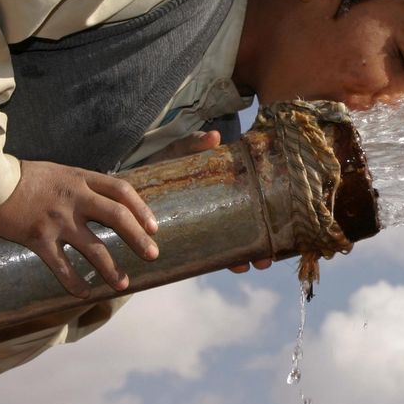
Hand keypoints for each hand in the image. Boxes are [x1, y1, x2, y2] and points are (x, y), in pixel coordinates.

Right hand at [0, 160, 159, 297]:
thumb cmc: (19, 176)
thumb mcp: (57, 171)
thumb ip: (79, 185)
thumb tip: (101, 200)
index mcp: (80, 179)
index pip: (121, 191)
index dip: (141, 209)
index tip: (153, 226)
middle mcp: (74, 198)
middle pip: (117, 217)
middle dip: (138, 238)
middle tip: (153, 254)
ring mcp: (57, 219)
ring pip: (94, 247)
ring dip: (111, 268)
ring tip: (123, 283)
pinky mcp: (37, 237)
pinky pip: (61, 266)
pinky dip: (74, 282)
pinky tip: (84, 293)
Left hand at [148, 130, 271, 273]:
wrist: (125, 189)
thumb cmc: (158, 168)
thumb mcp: (176, 154)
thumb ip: (192, 145)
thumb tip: (215, 137)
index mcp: (224, 190)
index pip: (252, 205)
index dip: (267, 219)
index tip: (277, 231)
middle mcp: (220, 210)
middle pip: (248, 230)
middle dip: (261, 247)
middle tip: (266, 260)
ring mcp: (204, 227)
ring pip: (232, 246)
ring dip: (244, 257)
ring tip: (248, 265)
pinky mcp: (186, 240)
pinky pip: (206, 256)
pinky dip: (216, 262)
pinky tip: (229, 266)